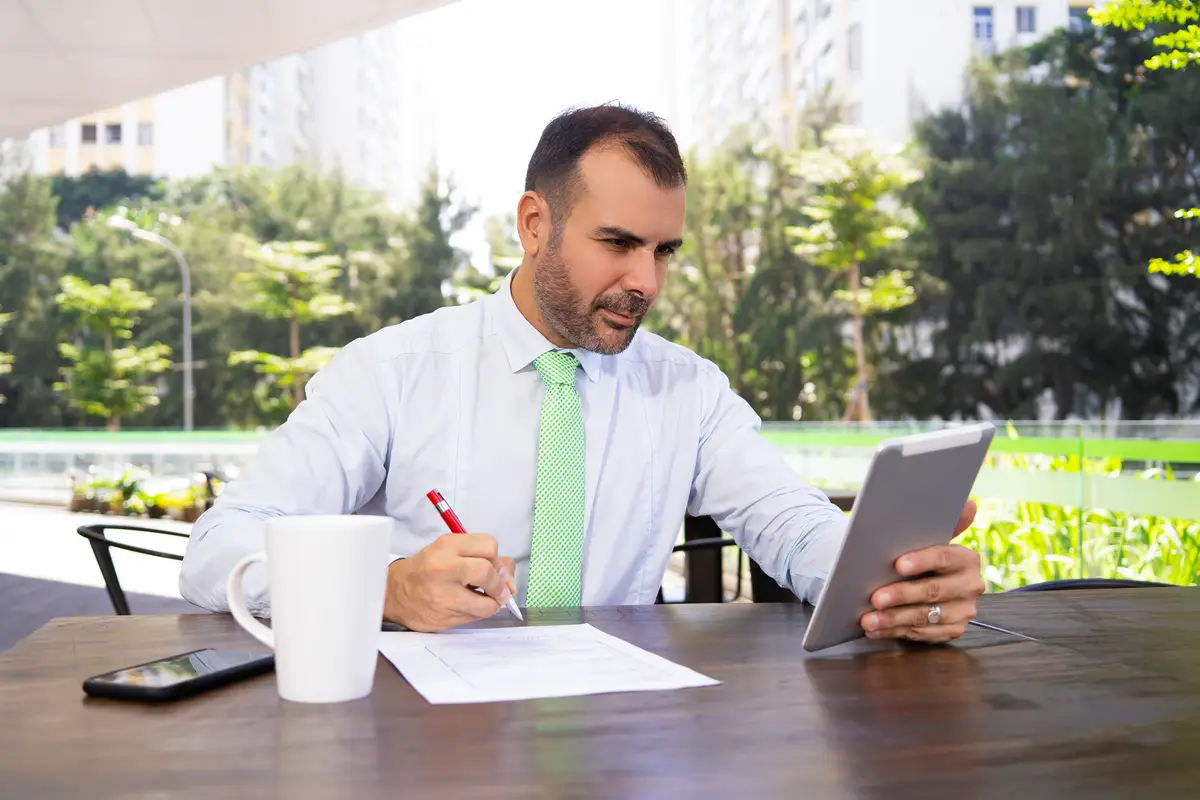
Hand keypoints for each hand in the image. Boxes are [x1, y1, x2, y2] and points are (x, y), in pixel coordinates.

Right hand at [384, 533, 516, 631]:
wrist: (395, 593)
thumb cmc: (426, 569)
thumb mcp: (450, 551)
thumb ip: (482, 557)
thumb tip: (510, 578)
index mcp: (447, 546)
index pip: (489, 546)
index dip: (498, 559)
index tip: (497, 567)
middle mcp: (444, 568)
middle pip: (489, 572)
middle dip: (500, 584)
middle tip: (499, 589)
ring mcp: (443, 595)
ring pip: (487, 603)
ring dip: (492, 603)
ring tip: (484, 599)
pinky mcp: (443, 617)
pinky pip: (475, 617)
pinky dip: (479, 613)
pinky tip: (468, 606)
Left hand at [860, 500, 984, 643]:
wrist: (923, 579)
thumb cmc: (920, 555)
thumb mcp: (929, 537)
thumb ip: (946, 522)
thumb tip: (969, 503)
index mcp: (968, 559)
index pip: (944, 558)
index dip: (921, 561)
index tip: (897, 564)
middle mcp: (971, 586)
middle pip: (933, 591)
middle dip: (902, 595)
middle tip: (875, 598)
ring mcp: (963, 611)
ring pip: (925, 617)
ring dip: (893, 619)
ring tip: (868, 619)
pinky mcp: (952, 630)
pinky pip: (922, 635)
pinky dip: (895, 632)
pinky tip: (876, 629)